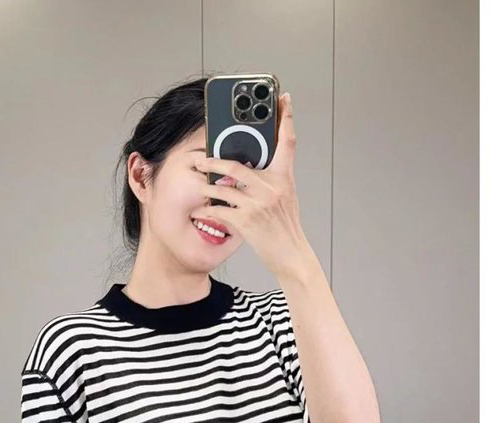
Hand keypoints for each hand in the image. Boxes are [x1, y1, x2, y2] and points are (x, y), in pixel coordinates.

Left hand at [193, 93, 311, 278]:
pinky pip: (220, 210)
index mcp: (284, 178)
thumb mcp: (286, 197)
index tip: (284, 98)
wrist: (292, 256)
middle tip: (200, 158)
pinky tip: (202, 210)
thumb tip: (250, 167)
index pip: (288, 142)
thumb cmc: (286, 228)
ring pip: (224, 187)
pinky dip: (208, 210)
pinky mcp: (247, 221)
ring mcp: (258, 204)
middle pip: (237, 165)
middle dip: (214, 161)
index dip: (287, 118)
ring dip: (207, 186)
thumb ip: (272, 179)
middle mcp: (272, 187)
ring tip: (198, 184)